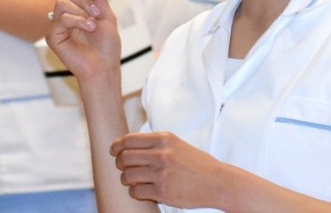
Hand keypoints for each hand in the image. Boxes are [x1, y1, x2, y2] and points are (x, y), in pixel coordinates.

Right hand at [46, 0, 120, 81]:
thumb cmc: (107, 45)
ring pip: (62, 3)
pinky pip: (61, 18)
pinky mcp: (53, 36)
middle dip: (84, 0)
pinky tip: (87, 28)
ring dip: (81, 11)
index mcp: (78, 9)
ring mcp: (58, 26)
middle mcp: (66, 15)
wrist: (104, 66)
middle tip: (97, 13)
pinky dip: (77, 20)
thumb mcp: (106, 15)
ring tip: (92, 24)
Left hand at [111, 131, 225, 208]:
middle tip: (124, 167)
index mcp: (163, 138)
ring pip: (127, 176)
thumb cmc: (196, 163)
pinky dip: (135, 192)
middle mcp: (161, 154)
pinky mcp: (162, 192)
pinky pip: (136, 192)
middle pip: (125, 158)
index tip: (114, 151)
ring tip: (134, 180)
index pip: (129, 140)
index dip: (117, 146)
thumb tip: (126, 145)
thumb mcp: (176, 144)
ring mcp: (161, 174)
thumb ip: (154, 143)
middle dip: (120, 164)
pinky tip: (143, 190)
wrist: (216, 182)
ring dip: (127, 179)